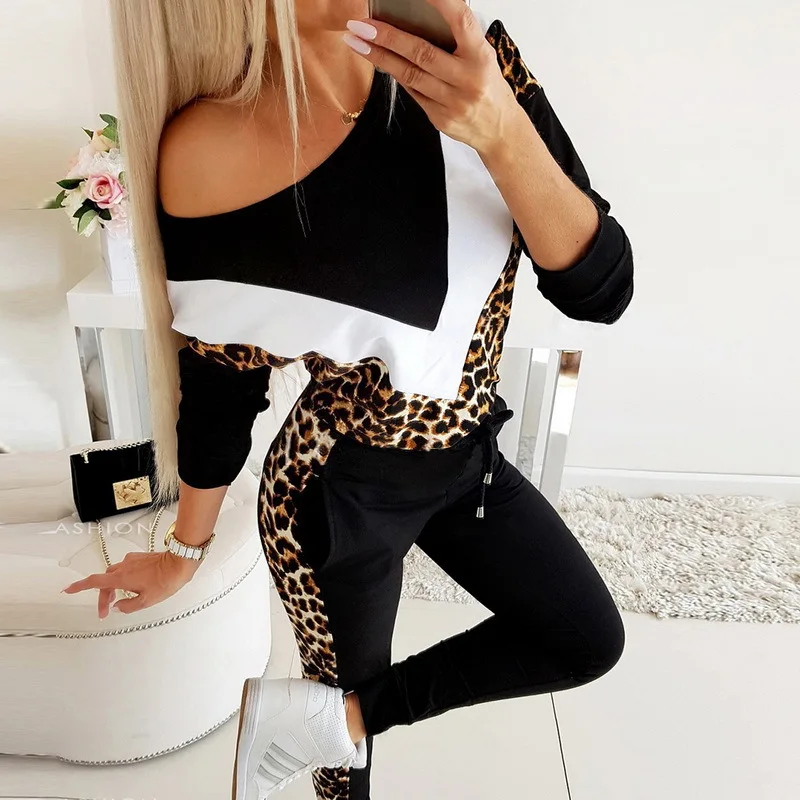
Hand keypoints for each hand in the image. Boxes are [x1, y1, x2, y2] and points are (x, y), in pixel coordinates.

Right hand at [62, 551, 200, 618]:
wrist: (181, 562)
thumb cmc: (166, 580)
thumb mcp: (146, 601)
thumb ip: (128, 606)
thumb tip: (117, 607)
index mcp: (121, 577)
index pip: (94, 582)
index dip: (78, 586)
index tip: (67, 589)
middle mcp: (124, 566)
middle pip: (104, 581)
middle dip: (102, 596)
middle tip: (104, 611)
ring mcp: (132, 560)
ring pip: (115, 574)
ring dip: (113, 588)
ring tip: (118, 600)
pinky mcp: (140, 558)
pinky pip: (126, 569)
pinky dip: (124, 579)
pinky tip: (133, 587)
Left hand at [343, 0, 521, 155]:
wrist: (499, 130)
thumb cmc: (487, 84)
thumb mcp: (481, 56)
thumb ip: (456, 39)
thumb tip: (415, 16)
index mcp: (480, 56)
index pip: (460, 20)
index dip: (439, 2)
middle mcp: (467, 78)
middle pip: (421, 53)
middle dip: (387, 37)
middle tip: (360, 24)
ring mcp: (453, 102)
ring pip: (410, 75)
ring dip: (379, 56)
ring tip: (356, 41)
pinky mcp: (440, 119)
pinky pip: (413, 92)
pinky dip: (395, 75)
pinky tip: (378, 60)